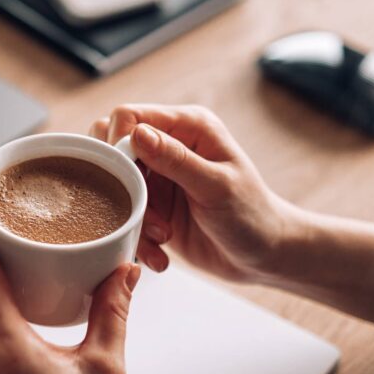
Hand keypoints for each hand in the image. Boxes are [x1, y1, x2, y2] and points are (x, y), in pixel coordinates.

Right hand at [90, 104, 295, 282]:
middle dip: (119, 184)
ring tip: (162, 236)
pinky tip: (159, 253)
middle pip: (111, 145)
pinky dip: (136, 236)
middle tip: (142, 210)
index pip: (129, 117)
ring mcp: (158, 175)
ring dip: (130, 215)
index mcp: (188, 126)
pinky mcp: (152, 204)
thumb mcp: (217, 187)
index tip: (126, 179)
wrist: (262, 256)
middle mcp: (169, 145)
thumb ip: (177, 159)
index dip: (117, 143)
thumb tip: (137, 134)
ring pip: (113, 184)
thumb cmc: (251, 215)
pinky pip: (122, 213)